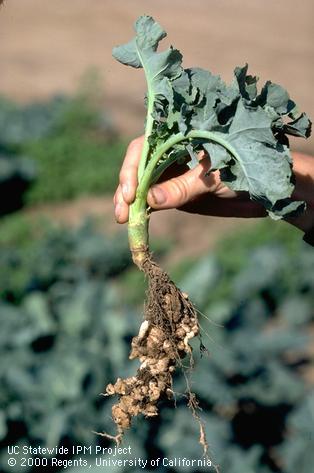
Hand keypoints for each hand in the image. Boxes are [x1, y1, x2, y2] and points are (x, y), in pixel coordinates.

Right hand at [113, 136, 266, 222]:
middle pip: (139, 168)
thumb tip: (150, 201)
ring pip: (143, 186)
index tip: (131, 194)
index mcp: (179, 138)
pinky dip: (143, 211)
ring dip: (131, 202)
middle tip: (122, 214)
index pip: (144, 148)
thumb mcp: (213, 178)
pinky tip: (136, 221)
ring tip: (125, 220)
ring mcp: (173, 175)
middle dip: (127, 189)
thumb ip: (182, 188)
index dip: (132, 169)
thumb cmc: (245, 171)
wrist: (266, 190)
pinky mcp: (177, 193)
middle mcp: (171, 155)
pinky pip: (154, 201)